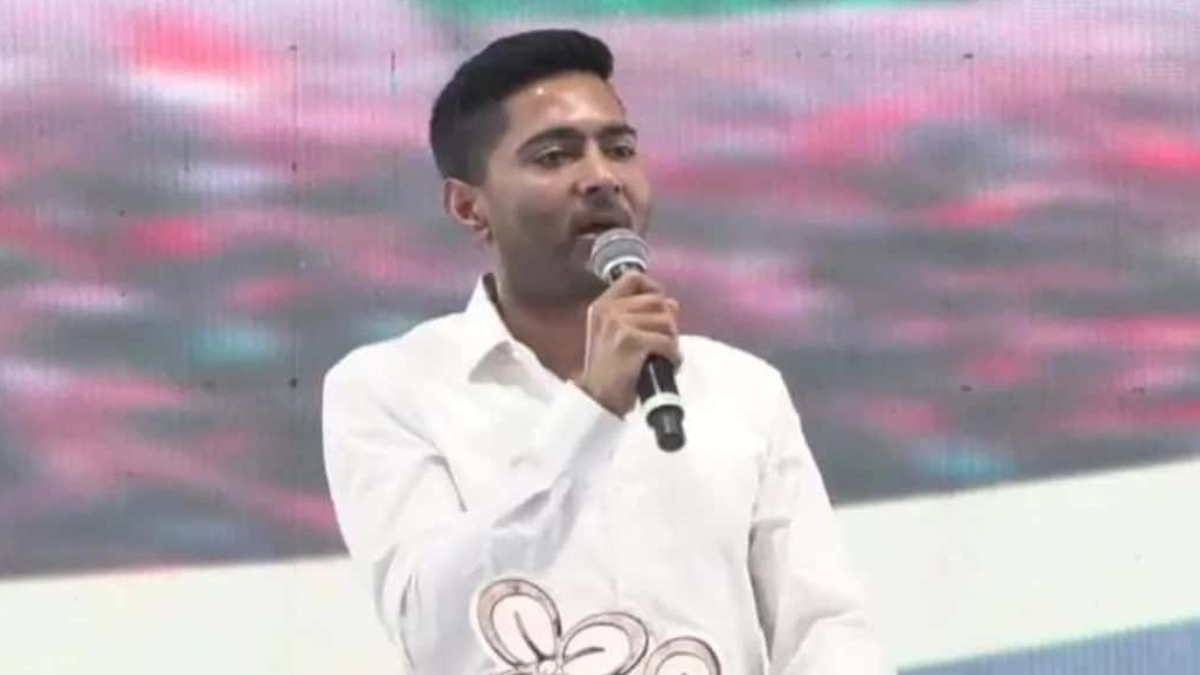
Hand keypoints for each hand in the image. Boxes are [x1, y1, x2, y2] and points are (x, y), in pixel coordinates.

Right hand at [574, 271, 680, 415]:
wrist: (598, 399)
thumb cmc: (611, 370)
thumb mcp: (615, 335)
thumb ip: (638, 315)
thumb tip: (672, 303)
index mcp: (601, 306)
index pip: (633, 278)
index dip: (653, 288)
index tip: (660, 307)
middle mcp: (608, 311)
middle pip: (657, 301)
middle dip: (668, 322)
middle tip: (666, 342)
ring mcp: (618, 324)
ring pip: (666, 321)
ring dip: (672, 339)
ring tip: (666, 354)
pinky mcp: (631, 341)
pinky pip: (666, 341)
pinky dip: (674, 355)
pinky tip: (669, 364)